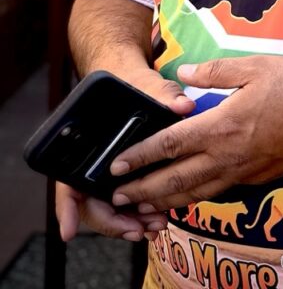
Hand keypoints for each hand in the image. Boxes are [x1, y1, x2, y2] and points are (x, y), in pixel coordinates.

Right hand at [56, 65, 195, 241]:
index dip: (68, 209)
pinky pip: (128, 204)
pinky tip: (161, 217)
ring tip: (155, 226)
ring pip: (112, 210)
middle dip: (114, 223)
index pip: (68, 183)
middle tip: (139, 230)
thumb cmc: (133, 84)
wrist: (136, 83)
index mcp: (85, 146)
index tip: (70, 232)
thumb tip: (183, 105)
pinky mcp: (127, 178)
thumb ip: (162, 94)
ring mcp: (109, 174)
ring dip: (131, 223)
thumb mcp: (145, 85)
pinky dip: (141, 214)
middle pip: (93, 205)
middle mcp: (92, 165)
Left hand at [108, 55, 282, 212]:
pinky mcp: (256, 180)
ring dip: (163, 200)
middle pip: (175, 179)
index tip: (118, 164)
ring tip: (141, 205)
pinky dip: (194, 199)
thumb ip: (216, 70)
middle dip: (142, 188)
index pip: (171, 144)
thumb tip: (183, 75)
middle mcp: (228, 156)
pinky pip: (217, 194)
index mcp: (223, 126)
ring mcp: (242, 172)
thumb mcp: (256, 66)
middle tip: (116, 194)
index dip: (141, 155)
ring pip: (194, 194)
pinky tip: (186, 197)